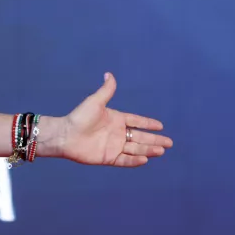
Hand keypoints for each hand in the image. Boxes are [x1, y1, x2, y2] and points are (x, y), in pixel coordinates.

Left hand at [50, 73, 172, 166]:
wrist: (65, 135)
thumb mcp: (95, 102)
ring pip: (135, 149)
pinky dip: (135, 160)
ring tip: (161, 150)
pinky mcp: (108, 158)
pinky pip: (125, 160)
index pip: (136, 121)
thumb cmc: (79, 117)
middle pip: (140, 137)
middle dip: (155, 140)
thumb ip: (106, 90)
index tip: (161, 126)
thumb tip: (109, 74)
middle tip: (169, 142)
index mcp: (116, 119)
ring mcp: (113, 146)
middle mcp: (117, 133)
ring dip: (148, 149)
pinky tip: (146, 159)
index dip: (148, 124)